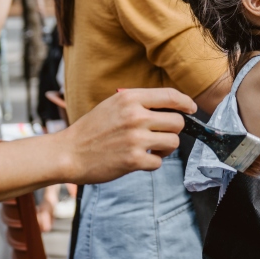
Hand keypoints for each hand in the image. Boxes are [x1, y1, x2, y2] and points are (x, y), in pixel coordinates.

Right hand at [61, 87, 194, 183]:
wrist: (68, 153)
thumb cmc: (92, 129)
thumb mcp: (113, 104)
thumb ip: (139, 102)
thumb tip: (170, 106)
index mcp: (130, 98)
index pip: (171, 96)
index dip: (186, 103)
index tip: (191, 109)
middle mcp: (135, 116)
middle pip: (178, 121)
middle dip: (174, 129)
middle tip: (162, 134)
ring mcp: (135, 139)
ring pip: (173, 142)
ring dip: (166, 147)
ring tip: (151, 148)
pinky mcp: (133, 160)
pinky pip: (160, 161)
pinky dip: (153, 162)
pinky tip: (140, 159)